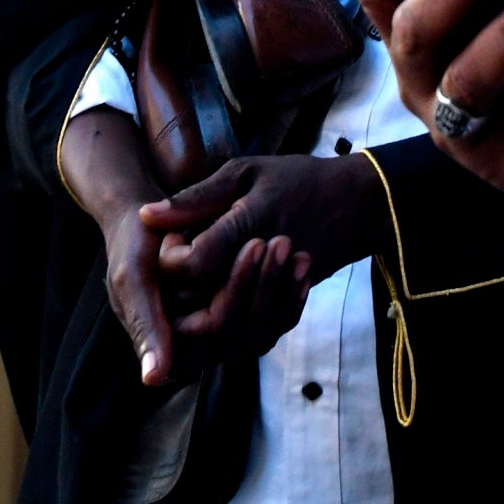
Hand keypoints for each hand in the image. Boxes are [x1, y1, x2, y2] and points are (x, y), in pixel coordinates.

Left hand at [143, 153, 375, 308]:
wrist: (356, 206)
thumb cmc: (298, 181)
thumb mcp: (246, 173)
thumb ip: (196, 199)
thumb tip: (146, 216)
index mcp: (248, 227)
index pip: (192, 264)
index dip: (174, 253)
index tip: (180, 232)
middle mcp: (262, 268)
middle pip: (203, 301)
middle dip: (187, 284)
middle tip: (190, 252)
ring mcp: (275, 294)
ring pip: (227, 327)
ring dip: (210, 301)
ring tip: (209, 271)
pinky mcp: (284, 310)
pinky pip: (251, 330)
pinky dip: (233, 314)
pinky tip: (229, 288)